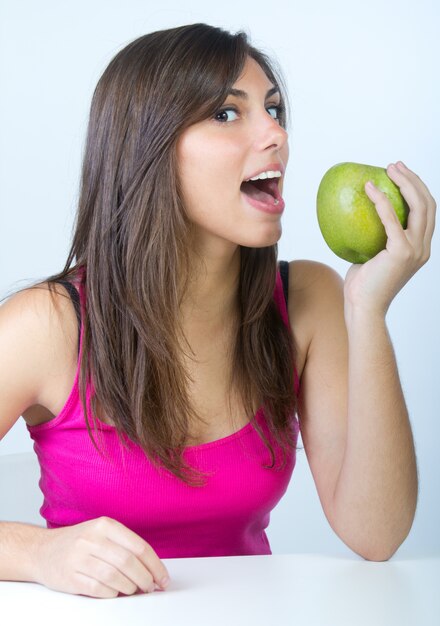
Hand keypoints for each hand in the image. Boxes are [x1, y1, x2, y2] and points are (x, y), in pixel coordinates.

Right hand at [33, 517, 169, 597]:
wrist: (41, 551)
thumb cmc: (79, 543)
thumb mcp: (101, 533)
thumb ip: (124, 546)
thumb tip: (152, 569)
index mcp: (105, 525)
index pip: (139, 547)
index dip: (155, 565)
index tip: (163, 578)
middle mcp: (92, 539)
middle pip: (129, 563)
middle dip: (145, 579)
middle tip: (151, 587)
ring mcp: (79, 558)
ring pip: (116, 577)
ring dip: (130, 588)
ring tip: (134, 589)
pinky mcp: (71, 577)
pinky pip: (100, 590)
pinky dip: (113, 594)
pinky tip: (116, 591)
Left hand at [344, 161, 435, 315]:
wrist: (363, 307)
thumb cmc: (362, 285)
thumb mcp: (371, 256)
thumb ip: (375, 238)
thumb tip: (358, 216)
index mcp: (421, 248)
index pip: (427, 212)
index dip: (417, 189)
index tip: (400, 174)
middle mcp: (423, 248)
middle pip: (428, 203)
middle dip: (414, 179)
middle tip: (394, 166)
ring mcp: (416, 250)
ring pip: (418, 206)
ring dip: (404, 183)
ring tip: (387, 170)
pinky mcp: (402, 252)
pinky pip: (392, 219)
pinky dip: (381, 200)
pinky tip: (368, 188)